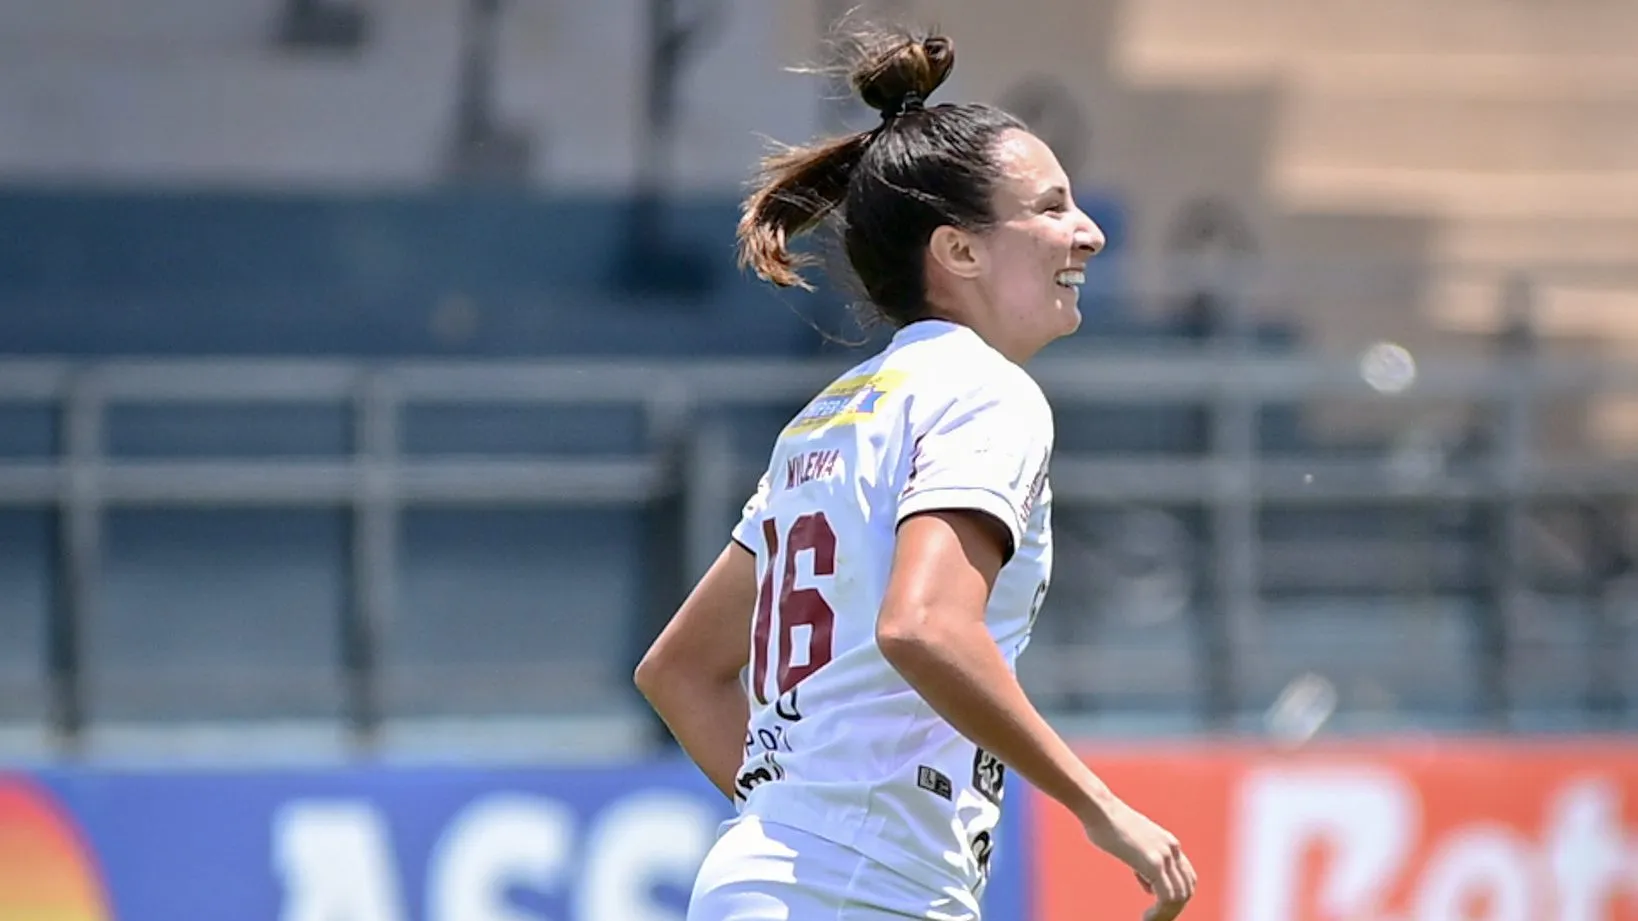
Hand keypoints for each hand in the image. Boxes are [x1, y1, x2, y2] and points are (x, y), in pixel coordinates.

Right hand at [1081, 799, 1195, 917]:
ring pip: (1179, 896)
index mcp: (1169, 843)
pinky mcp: (1153, 863)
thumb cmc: (1106, 825)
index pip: (1187, 878)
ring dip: (1166, 914)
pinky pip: (1166, 897)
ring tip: (1149, 920)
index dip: (1177, 897)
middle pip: (1186, 889)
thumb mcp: (1131, 846)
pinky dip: (1159, 913)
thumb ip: (1144, 863)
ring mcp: (1164, 856)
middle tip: (1155, 919)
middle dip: (1173, 909)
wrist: (1099, 809)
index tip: (1160, 909)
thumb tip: (1149, 883)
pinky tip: (1145, 917)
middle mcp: (1172, 848)